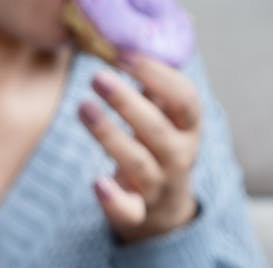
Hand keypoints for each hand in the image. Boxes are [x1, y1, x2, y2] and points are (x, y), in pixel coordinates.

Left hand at [78, 53, 200, 242]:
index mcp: (189, 129)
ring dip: (110, 136)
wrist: (164, 210)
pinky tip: (97, 182)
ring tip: (83, 108)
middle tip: (97, 77)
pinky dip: (113, 200)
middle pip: (156, 129)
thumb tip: (132, 50)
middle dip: (127, 102)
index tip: (125, 56)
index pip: (183, 100)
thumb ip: (154, 90)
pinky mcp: (138, 214)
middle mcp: (179, 157)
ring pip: (138, 164)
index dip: (158, 76)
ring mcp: (159, 187)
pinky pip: (129, 210)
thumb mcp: (165, 119)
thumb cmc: (157, 149)